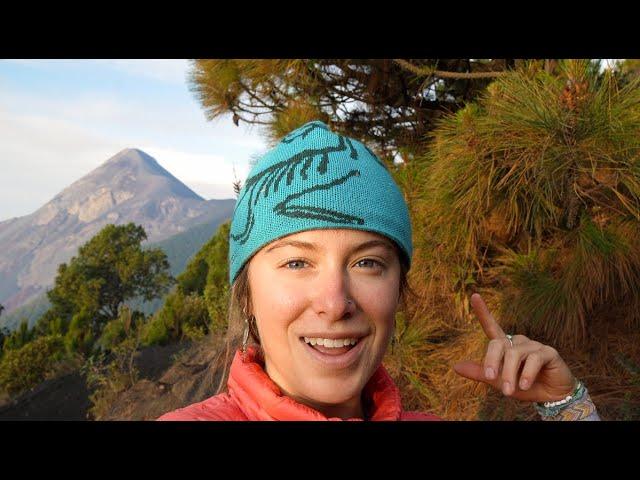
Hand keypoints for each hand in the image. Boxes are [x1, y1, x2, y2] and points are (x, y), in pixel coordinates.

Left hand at [453, 293, 576, 402]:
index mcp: (505, 346)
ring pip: (515, 354)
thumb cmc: (522, 387)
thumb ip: (480, 373)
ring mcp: (534, 345)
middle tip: (491, 379)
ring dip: (510, 374)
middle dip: (492, 362)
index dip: (483, 312)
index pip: (491, 326)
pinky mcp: (549, 352)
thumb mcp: (499, 382)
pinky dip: (527, 374)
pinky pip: (534, 359)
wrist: (550, 398)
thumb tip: (455, 366)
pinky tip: (524, 385)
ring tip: (509, 391)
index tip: (474, 295)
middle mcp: (518, 342)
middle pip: (498, 344)